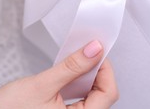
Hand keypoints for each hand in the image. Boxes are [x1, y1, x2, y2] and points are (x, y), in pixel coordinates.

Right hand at [0, 40, 117, 108]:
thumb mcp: (42, 84)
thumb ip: (71, 67)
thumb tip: (94, 50)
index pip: (108, 94)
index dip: (106, 69)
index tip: (97, 51)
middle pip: (102, 95)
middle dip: (96, 71)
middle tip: (86, 52)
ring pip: (92, 96)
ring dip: (87, 77)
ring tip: (76, 62)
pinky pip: (80, 99)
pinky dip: (77, 84)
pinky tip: (69, 74)